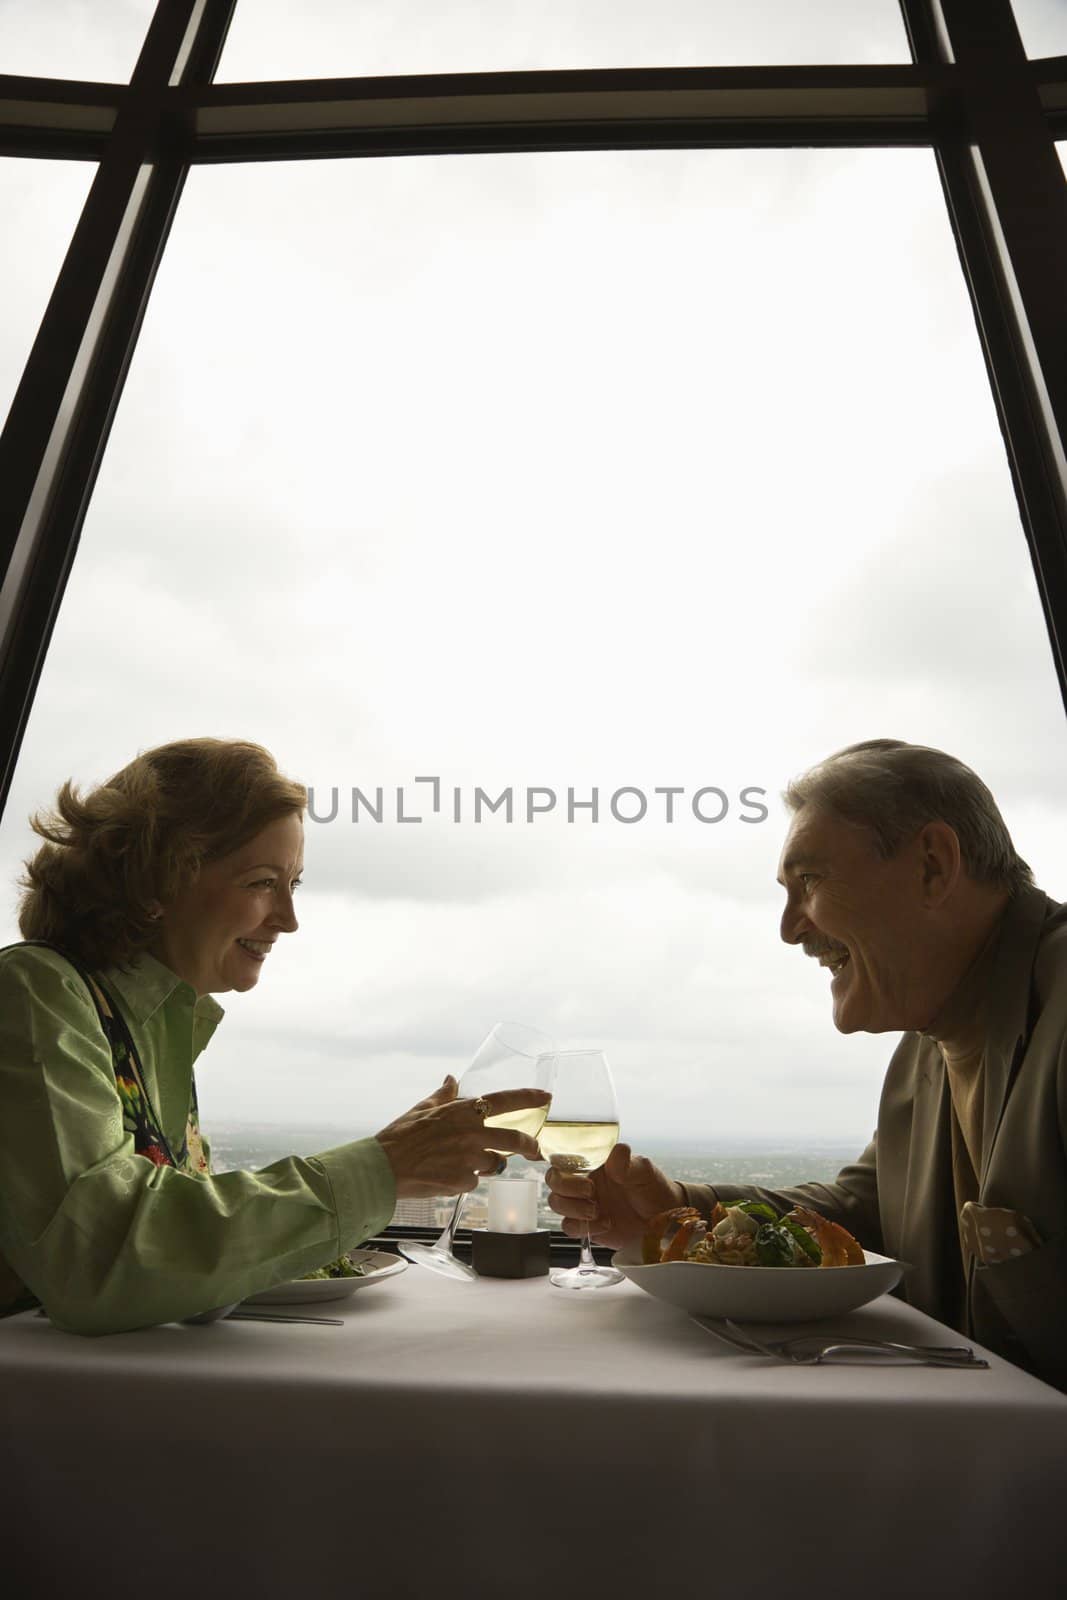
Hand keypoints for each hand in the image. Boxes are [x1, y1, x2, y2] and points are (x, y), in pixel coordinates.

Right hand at [375, 1077, 549, 1198]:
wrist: (384, 1168)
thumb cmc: (400, 1136)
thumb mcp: (422, 1109)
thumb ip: (443, 1095)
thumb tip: (452, 1079)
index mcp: (462, 1112)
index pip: (504, 1101)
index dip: (528, 1098)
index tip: (546, 1097)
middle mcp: (471, 1134)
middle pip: (514, 1140)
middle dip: (530, 1146)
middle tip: (534, 1151)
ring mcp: (469, 1160)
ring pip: (493, 1164)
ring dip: (486, 1165)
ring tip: (460, 1163)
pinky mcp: (463, 1182)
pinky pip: (474, 1182)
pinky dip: (464, 1180)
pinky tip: (444, 1176)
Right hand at [544, 1142, 685, 1248]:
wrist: (663, 1220)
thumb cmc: (653, 1188)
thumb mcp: (644, 1172)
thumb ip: (628, 1163)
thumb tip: (617, 1152)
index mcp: (593, 1163)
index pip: (564, 1156)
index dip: (558, 1161)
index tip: (572, 1169)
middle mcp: (583, 1181)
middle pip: (554, 1179)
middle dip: (566, 1187)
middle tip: (591, 1192)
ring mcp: (583, 1204)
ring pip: (555, 1203)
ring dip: (573, 1208)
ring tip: (598, 1210)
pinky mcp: (587, 1226)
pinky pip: (569, 1227)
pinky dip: (583, 1227)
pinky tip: (606, 1224)